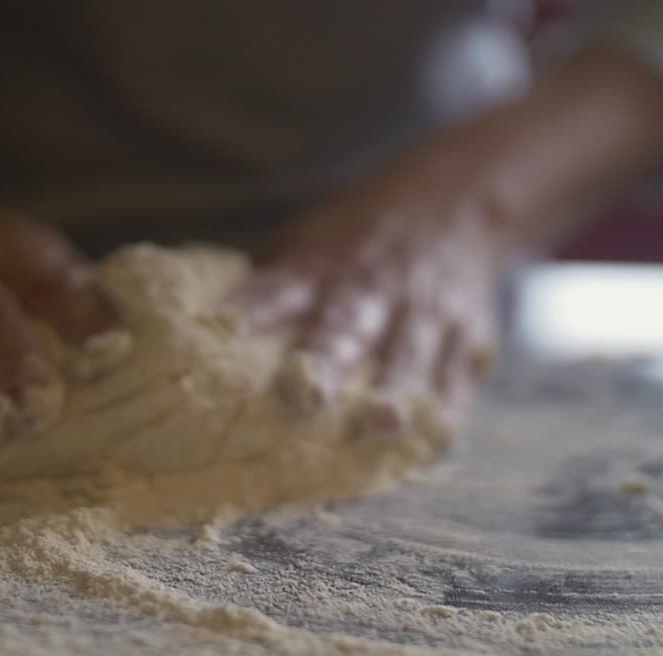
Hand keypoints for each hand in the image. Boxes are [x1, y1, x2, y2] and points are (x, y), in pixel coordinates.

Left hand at [236, 171, 504, 418]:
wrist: (458, 206)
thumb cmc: (357, 240)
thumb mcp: (308, 240)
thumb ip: (265, 287)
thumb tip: (195, 334)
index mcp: (320, 265)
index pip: (278, 289)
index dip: (249, 312)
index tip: (219, 335)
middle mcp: (371, 288)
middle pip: (344, 326)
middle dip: (326, 360)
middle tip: (305, 395)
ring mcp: (423, 314)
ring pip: (407, 357)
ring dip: (394, 391)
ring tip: (382, 423)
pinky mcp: (467, 339)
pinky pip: (456, 380)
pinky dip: (442, 412)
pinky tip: (426, 442)